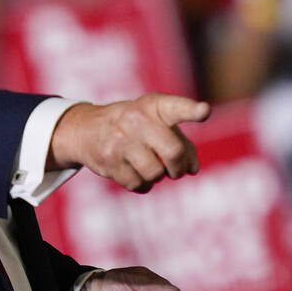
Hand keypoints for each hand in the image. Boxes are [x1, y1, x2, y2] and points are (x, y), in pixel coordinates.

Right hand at [49, 94, 208, 191]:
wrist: (86, 129)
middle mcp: (136, 119)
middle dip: (180, 167)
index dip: (191, 110)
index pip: (175, 107)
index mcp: (153, 106)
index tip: (204, 111)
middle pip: (173, 152)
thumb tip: (193, 169)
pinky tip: (136, 173)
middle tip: (178, 170)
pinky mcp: (109, 160)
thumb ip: (181, 141)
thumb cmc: (134, 125)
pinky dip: (143, 184)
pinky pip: (138, 184)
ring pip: (155, 173)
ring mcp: (120, 140)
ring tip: (152, 168)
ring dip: (159, 177)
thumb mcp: (155, 121)